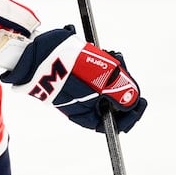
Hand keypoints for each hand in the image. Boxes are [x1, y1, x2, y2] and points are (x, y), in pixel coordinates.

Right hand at [0, 25, 145, 132]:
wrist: (33, 52)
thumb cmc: (66, 68)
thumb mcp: (99, 79)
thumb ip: (120, 91)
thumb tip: (135, 100)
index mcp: (87, 116)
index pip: (116, 123)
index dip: (132, 113)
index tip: (142, 100)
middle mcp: (82, 106)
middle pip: (112, 100)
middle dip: (121, 82)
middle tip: (121, 65)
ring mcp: (75, 90)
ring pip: (103, 83)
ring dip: (110, 69)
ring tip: (107, 53)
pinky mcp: (70, 75)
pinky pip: (90, 71)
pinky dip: (97, 61)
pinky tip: (95, 50)